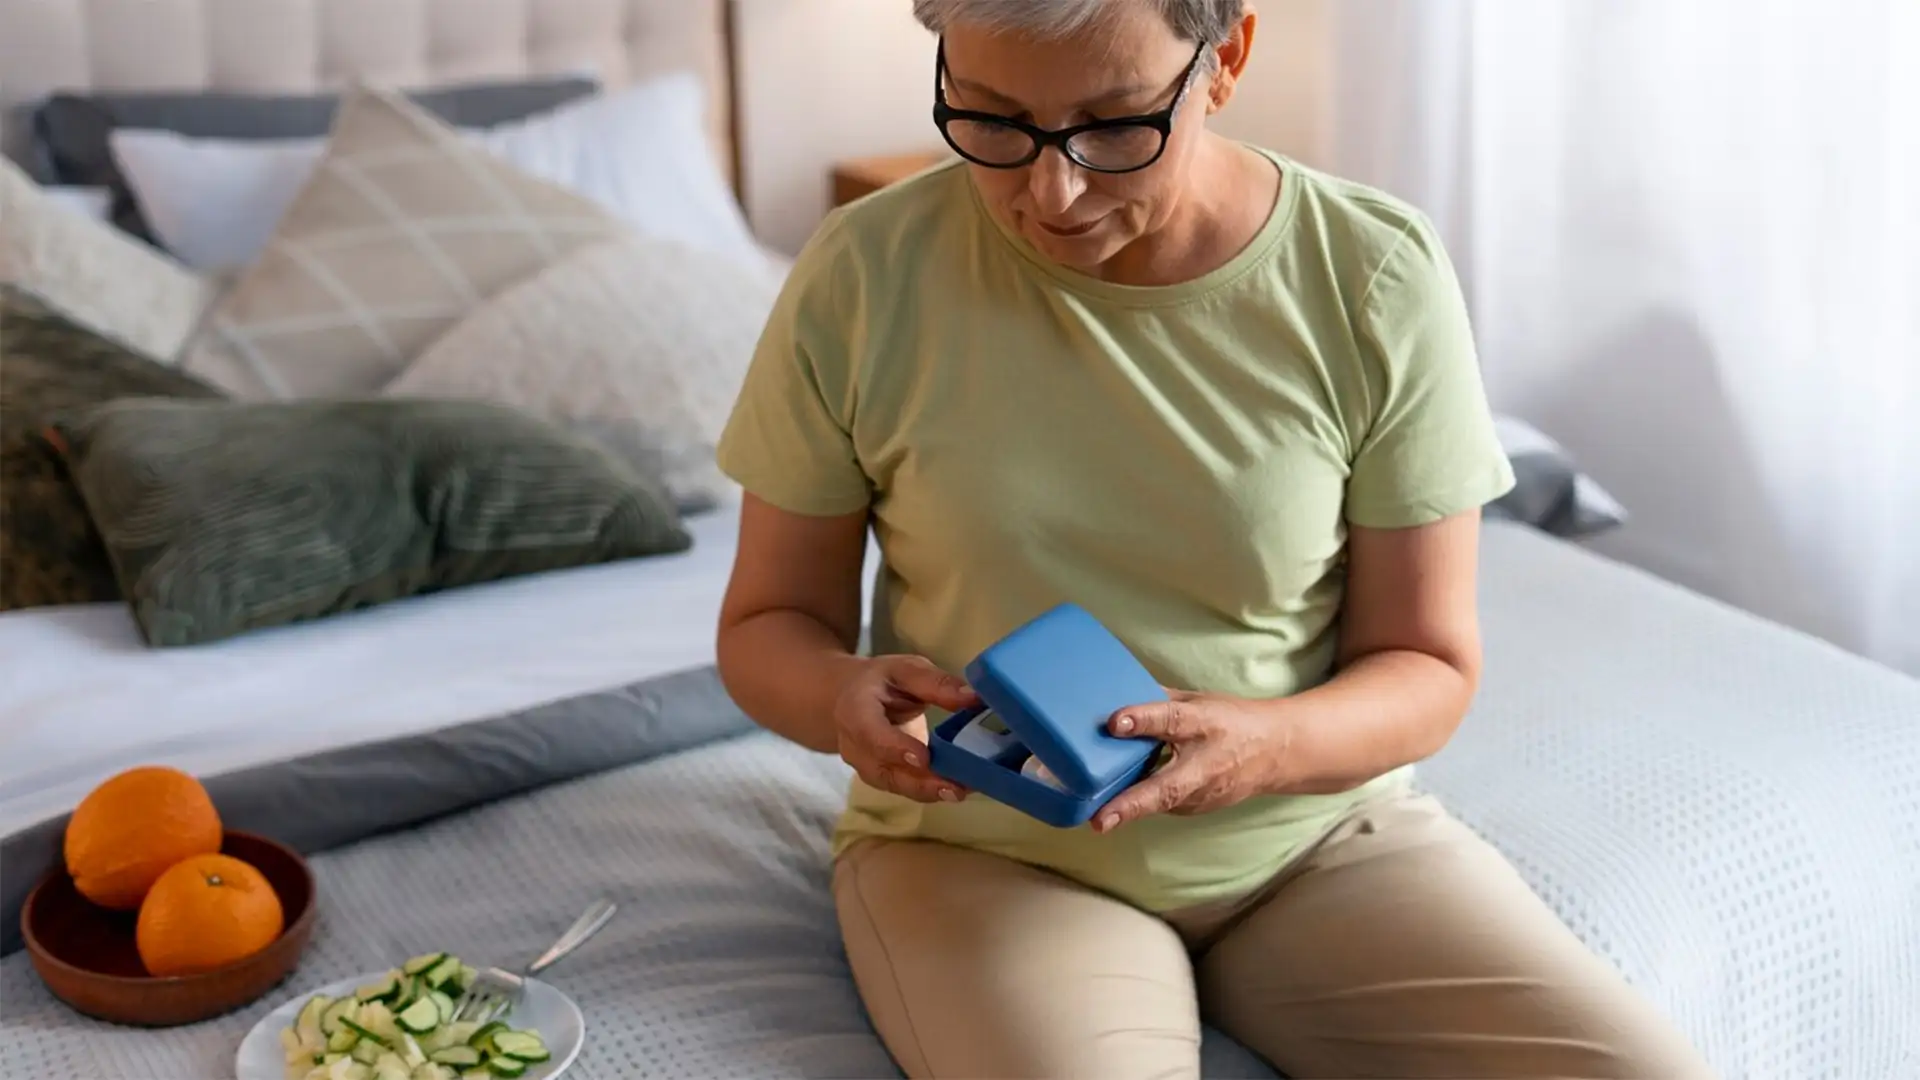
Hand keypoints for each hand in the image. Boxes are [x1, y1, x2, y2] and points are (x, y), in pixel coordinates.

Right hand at [832, 654, 981, 803]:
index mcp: (855, 710)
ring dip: (929, 791)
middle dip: (920, 782)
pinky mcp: (882, 778)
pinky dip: (931, 791)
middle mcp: (855, 746)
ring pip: (895, 785)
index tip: (924, 758)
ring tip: (961, 791)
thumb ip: (936, 683)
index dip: (895, 748)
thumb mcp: (906, 670)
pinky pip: (904, 788)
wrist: (851, 698)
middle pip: (883, 770)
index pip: (870, 733)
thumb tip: (974, 696)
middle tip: (955, 788)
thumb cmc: (881, 681)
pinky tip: (958, 788)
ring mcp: (866, 766)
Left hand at [1091, 690, 1289, 832]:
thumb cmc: (1229, 720)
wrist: (1274, 752)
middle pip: (1167, 787)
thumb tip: (1114, 695)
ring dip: (1129, 807)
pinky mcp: (1196, 809)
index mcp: (1203, 724)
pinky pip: (1162, 804)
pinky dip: (1142, 801)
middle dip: (1132, 804)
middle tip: (1100, 819)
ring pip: (1160, 802)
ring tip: (1096, 812)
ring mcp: (1203, 793)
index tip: (1113, 724)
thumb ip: (1159, 702)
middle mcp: (1204, 764)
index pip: (1171, 720)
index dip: (1142, 721)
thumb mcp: (1198, 702)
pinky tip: (1122, 798)